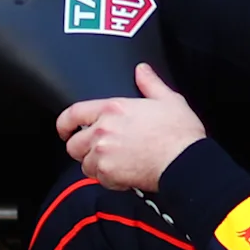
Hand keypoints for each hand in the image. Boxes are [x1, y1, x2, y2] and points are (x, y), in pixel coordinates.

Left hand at [56, 63, 208, 191]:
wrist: (185, 162)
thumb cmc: (179, 133)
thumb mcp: (168, 99)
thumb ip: (150, 83)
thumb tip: (142, 70)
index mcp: (112, 109)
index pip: (73, 114)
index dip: (64, 123)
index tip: (64, 130)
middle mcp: (102, 131)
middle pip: (74, 144)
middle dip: (83, 148)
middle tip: (98, 150)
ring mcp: (103, 154)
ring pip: (85, 164)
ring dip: (95, 165)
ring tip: (114, 162)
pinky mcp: (109, 174)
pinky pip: (98, 179)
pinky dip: (107, 179)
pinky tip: (123, 173)